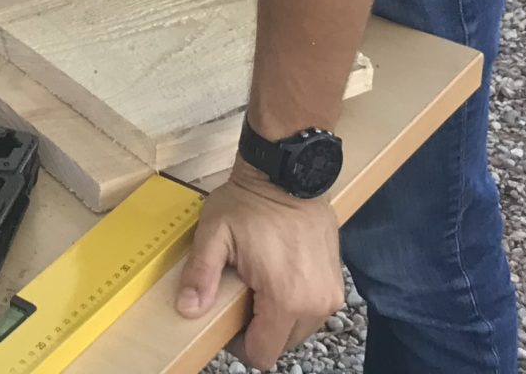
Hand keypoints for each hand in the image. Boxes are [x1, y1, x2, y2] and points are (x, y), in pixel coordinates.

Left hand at [177, 170, 345, 369]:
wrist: (288, 173)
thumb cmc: (250, 202)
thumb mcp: (215, 234)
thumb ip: (201, 275)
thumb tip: (188, 308)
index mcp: (285, 299)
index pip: (263, 353)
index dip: (239, 346)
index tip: (226, 323)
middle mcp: (316, 304)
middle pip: (282, 344)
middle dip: (258, 332)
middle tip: (239, 300)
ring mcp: (331, 294)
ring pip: (299, 329)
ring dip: (278, 319)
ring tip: (257, 286)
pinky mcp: (337, 281)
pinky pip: (313, 310)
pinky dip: (295, 304)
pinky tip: (277, 278)